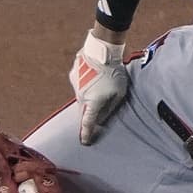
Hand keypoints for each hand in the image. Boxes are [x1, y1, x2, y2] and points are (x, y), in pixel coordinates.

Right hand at [69, 30, 128, 144]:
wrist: (102, 50)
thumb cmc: (114, 73)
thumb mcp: (119, 94)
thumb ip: (110, 109)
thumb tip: (102, 119)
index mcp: (92, 104)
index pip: (88, 124)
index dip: (86, 134)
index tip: (85, 142)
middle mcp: (81, 97)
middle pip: (84, 111)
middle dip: (90, 113)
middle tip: (99, 110)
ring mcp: (75, 86)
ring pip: (82, 97)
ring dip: (89, 96)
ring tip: (102, 84)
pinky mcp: (73, 75)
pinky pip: (80, 84)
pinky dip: (86, 84)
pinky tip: (96, 75)